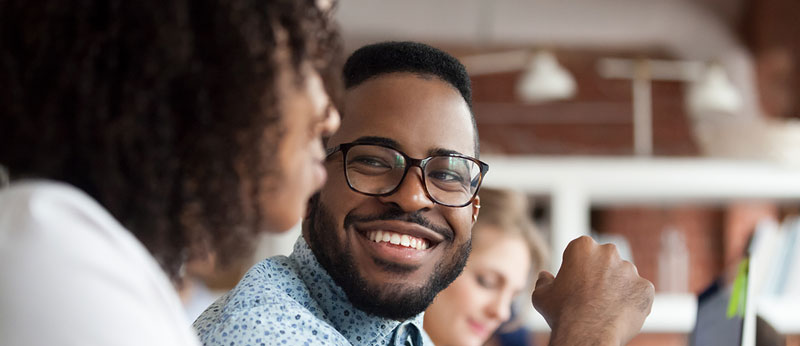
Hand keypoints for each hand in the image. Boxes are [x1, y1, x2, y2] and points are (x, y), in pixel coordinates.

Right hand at [532, 236, 653, 345]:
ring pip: (624, 277)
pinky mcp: (646, 288)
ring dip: (617, 288)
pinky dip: (632, 302)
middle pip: (606, 260)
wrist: (587, 335)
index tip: (575, 283)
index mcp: (582, 246)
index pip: (582, 252)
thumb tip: (545, 276)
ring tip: (605, 309)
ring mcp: (630, 270)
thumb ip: (543, 281)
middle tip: (592, 296)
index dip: (578, 268)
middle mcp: (609, 252)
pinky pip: (639, 293)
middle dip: (601, 274)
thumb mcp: (541, 295)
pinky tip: (619, 315)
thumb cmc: (561, 313)